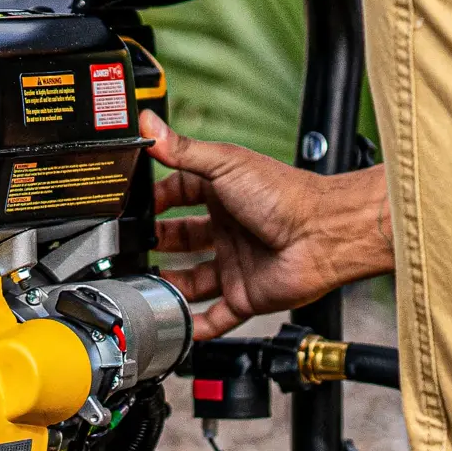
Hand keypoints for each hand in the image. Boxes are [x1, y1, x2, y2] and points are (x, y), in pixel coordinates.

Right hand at [144, 112, 394, 339]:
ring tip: (140, 287)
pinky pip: (215, 316)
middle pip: (180, 239)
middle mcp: (227, 228)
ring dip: (168, 286)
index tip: (128, 207)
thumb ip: (183, 150)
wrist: (324, 234)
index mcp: (222, 193)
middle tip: (127, 249)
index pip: (176, 195)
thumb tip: (149, 122)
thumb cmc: (284, 194)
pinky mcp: (245, 295)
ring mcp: (235, 263)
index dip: (153, 201)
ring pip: (191, 280)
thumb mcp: (225, 164)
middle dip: (155, 245)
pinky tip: (175, 327)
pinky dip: (196, 326)